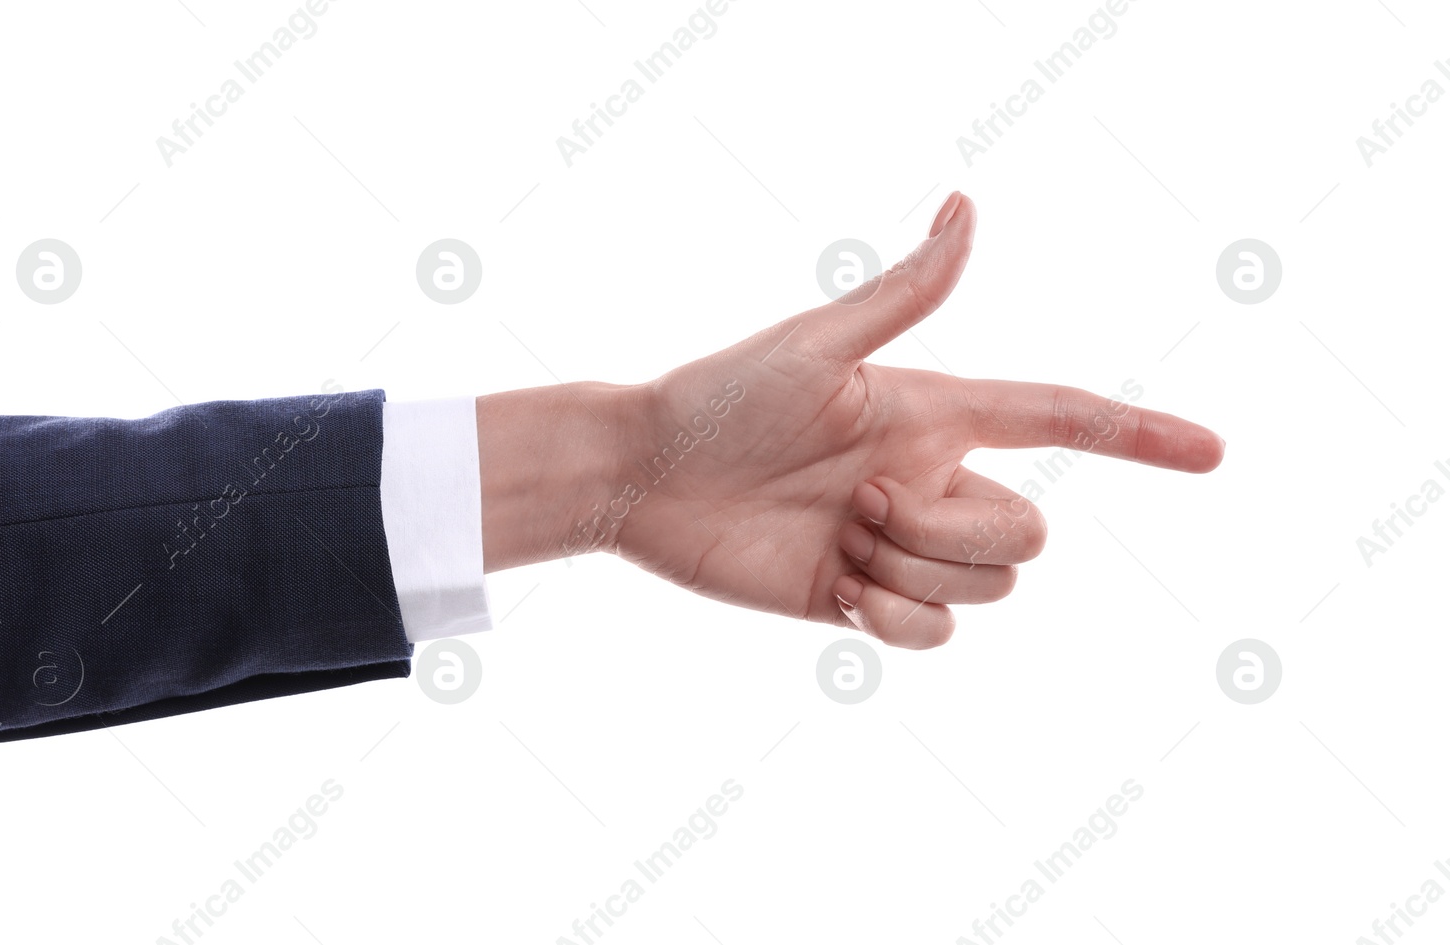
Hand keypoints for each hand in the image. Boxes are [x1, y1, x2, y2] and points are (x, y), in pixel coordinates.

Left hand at [477, 192, 1222, 648]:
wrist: (644, 481)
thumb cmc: (718, 397)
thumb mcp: (814, 344)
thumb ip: (903, 294)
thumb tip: (969, 205)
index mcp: (932, 413)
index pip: (1057, 418)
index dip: (1136, 434)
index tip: (1212, 453)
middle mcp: (930, 479)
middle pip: (1028, 528)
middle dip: (955, 525)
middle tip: (858, 500)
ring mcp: (900, 545)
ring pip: (988, 582)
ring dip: (913, 565)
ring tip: (835, 537)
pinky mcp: (865, 602)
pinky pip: (937, 632)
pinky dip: (897, 617)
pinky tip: (838, 589)